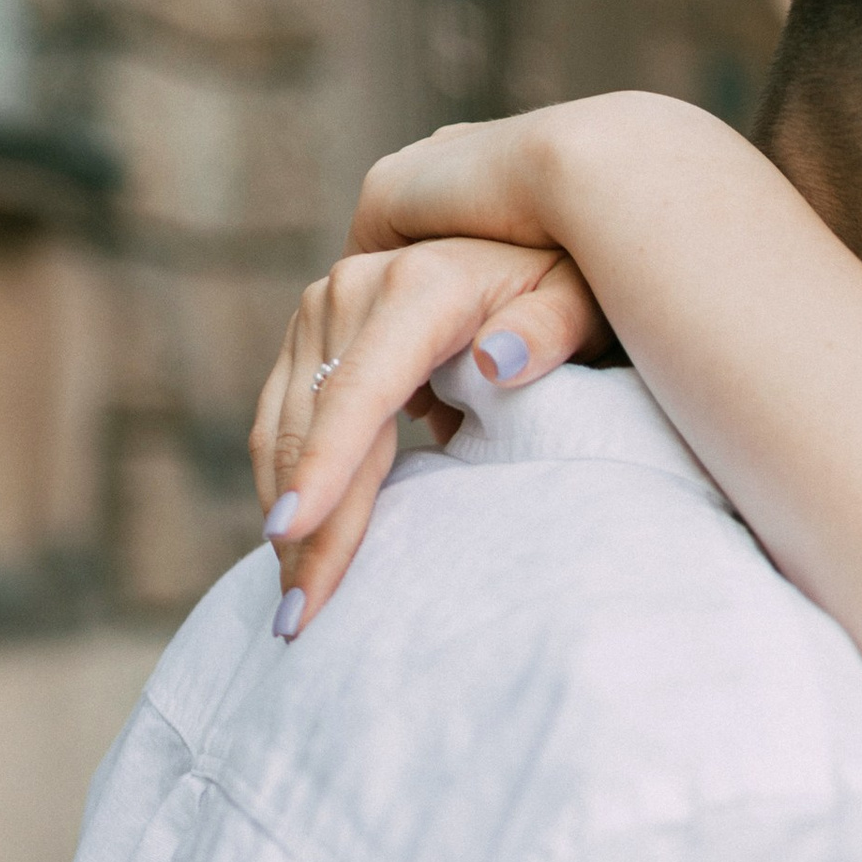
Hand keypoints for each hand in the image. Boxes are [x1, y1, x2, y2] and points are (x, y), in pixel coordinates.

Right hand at [251, 233, 608, 634]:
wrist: (524, 244)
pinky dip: (285, 488)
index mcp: (419, 288)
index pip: (360, 391)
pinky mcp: (310, 335)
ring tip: (294, 606)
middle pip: (315, 425)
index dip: (324, 465)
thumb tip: (495, 363)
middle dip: (304, 528)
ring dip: (285, 520)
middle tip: (299, 617)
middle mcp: (354, 290)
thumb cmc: (566, 288)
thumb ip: (548, 331)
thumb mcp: (579, 302)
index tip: (291, 534)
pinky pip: (283, 421)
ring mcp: (323, 310)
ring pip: (282, 430)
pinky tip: (295, 551)